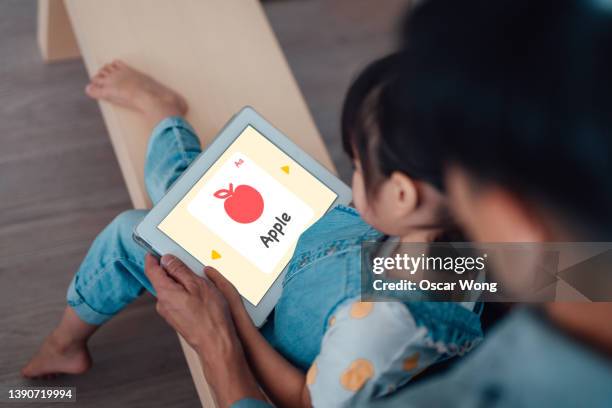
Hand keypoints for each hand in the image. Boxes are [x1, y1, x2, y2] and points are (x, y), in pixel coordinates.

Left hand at [144, 254, 264, 405]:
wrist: (217, 344)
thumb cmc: (211, 316)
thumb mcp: (198, 285)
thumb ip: (180, 270)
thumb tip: (167, 260)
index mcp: (165, 292)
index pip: (152, 270)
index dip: (152, 258)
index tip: (155, 251)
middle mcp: (163, 304)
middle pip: (162, 279)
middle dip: (173, 270)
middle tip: (188, 265)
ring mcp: (170, 313)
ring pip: (172, 290)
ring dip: (182, 283)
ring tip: (201, 283)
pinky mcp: (178, 320)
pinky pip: (178, 300)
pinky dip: (186, 294)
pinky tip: (201, 297)